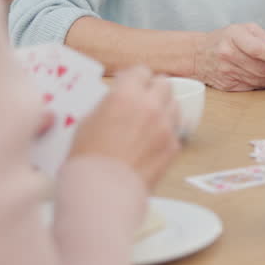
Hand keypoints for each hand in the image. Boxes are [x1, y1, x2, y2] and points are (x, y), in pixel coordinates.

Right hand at [68, 66, 179, 189]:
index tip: (131, 83)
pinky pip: (176, 130)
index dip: (135, 78)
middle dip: (154, 89)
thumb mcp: (88, 122)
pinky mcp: (174, 146)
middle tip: (144, 99)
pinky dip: (166, 132)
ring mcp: (166, 126)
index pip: (140, 71)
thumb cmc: (88, 160)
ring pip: (175, 104)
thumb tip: (117, 100)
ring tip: (150, 120)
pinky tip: (152, 142)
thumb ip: (108, 105)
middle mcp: (150, 106)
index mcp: (125, 95)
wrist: (102, 193)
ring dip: (164, 108)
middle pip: (164, 83)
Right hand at [194, 23, 264, 91]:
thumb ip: (262, 36)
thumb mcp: (242, 28)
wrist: (197, 55)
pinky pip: (252, 86)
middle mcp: (228, 56)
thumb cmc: (223, 39)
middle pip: (260, 67)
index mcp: (232, 38)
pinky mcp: (228, 85)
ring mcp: (227, 72)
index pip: (257, 49)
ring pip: (258, 79)